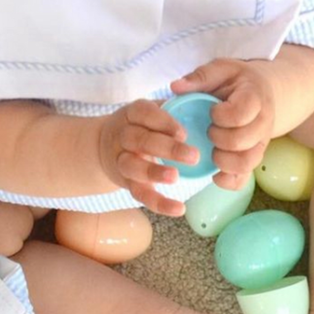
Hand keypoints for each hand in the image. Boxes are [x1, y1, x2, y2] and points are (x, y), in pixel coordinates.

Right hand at [98, 99, 199, 216]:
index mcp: (131, 114)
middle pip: (140, 140)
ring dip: (153, 172)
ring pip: (132, 166)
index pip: (144, 113)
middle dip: (167, 148)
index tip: (184, 132)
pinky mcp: (126, 182)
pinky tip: (179, 208)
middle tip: (194, 155)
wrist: (104, 147)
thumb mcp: (150, 112)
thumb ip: (173, 109)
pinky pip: (140, 194)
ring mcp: (121, 160)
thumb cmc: (140, 126)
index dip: (163, 122)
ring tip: (175, 177)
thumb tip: (208, 105)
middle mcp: (123, 135)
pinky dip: (158, 203)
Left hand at [170, 58, 276, 190]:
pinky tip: (214, 174)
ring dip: (222, 161)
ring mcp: (261, 143)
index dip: (220, 116)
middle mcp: (262, 123)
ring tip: (211, 149)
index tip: (211, 111)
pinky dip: (228, 180)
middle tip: (209, 129)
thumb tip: (175, 87)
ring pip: (246, 163)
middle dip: (217, 138)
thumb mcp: (221, 69)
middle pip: (240, 141)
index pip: (240, 114)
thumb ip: (199, 77)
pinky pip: (245, 178)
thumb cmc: (237, 80)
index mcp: (254, 98)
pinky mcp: (254, 157)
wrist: (263, 92)